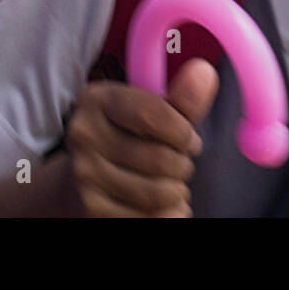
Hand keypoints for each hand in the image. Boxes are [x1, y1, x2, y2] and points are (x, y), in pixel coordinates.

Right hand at [65, 59, 217, 216]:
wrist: (82, 181)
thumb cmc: (128, 139)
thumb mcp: (149, 112)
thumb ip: (181, 98)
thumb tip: (206, 71)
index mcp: (98, 99)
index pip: (151, 114)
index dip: (183, 132)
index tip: (189, 139)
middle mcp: (84, 135)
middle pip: (160, 158)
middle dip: (182, 164)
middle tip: (178, 163)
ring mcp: (84, 175)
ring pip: (158, 193)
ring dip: (178, 192)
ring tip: (171, 184)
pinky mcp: (92, 211)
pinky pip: (151, 218)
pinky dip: (170, 213)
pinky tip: (161, 204)